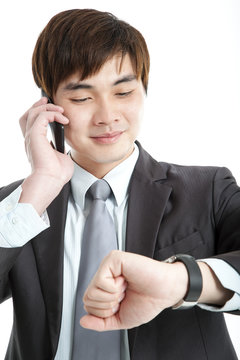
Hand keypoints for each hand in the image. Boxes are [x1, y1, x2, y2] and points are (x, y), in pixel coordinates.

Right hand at [19, 98, 73, 213]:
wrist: (50, 181)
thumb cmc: (56, 175)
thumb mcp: (60, 158)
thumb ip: (60, 149)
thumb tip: (63, 146)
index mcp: (35, 144)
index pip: (31, 124)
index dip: (39, 114)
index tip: (52, 109)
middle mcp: (30, 139)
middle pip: (28, 115)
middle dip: (38, 105)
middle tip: (49, 100)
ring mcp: (32, 137)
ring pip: (34, 112)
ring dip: (48, 107)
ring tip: (60, 109)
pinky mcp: (35, 135)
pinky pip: (42, 116)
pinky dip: (52, 113)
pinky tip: (63, 119)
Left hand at [80, 250, 187, 330]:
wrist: (165, 292)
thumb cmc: (147, 301)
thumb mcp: (120, 319)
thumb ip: (101, 322)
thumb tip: (83, 321)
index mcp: (104, 287)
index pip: (88, 306)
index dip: (106, 312)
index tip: (122, 303)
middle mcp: (103, 274)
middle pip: (87, 300)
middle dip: (108, 306)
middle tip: (124, 295)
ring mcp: (107, 265)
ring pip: (91, 292)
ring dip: (112, 297)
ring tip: (125, 287)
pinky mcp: (113, 259)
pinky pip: (101, 282)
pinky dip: (114, 288)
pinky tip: (126, 280)